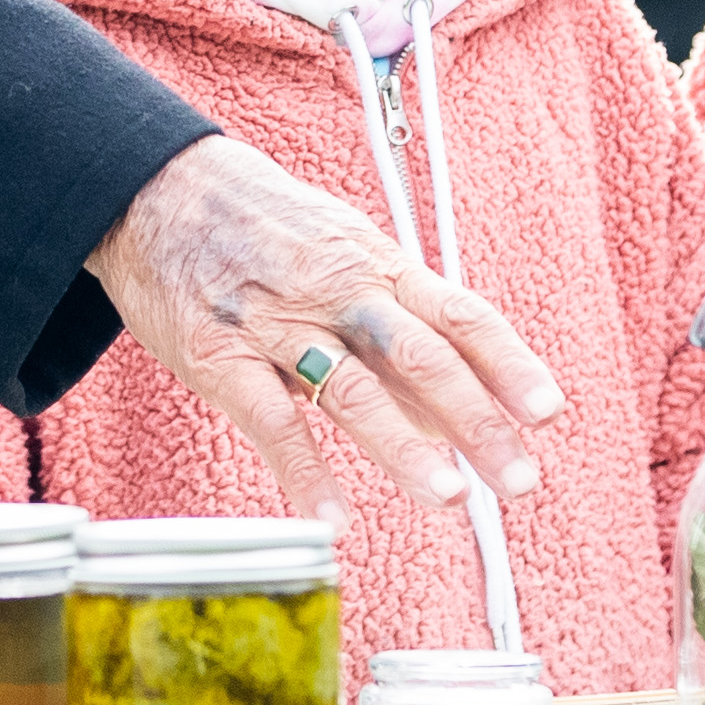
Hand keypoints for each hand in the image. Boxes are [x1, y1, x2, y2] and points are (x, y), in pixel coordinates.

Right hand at [84, 134, 562, 537]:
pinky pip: (267, 417)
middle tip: (519, 478)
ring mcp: (275, 323)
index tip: (548, 412)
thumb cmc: (263, 226)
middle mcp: (336, 290)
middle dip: (476, 419)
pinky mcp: (216, 353)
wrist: (156, 187)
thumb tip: (455, 408)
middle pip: (419, 357)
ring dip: (404, 446)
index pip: (458, 314)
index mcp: (375, 264)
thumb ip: (395, 332)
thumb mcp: (342, 253)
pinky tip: (331, 517)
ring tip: (449, 497)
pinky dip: (302, 470)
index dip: (507, 363)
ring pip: (351, 388)